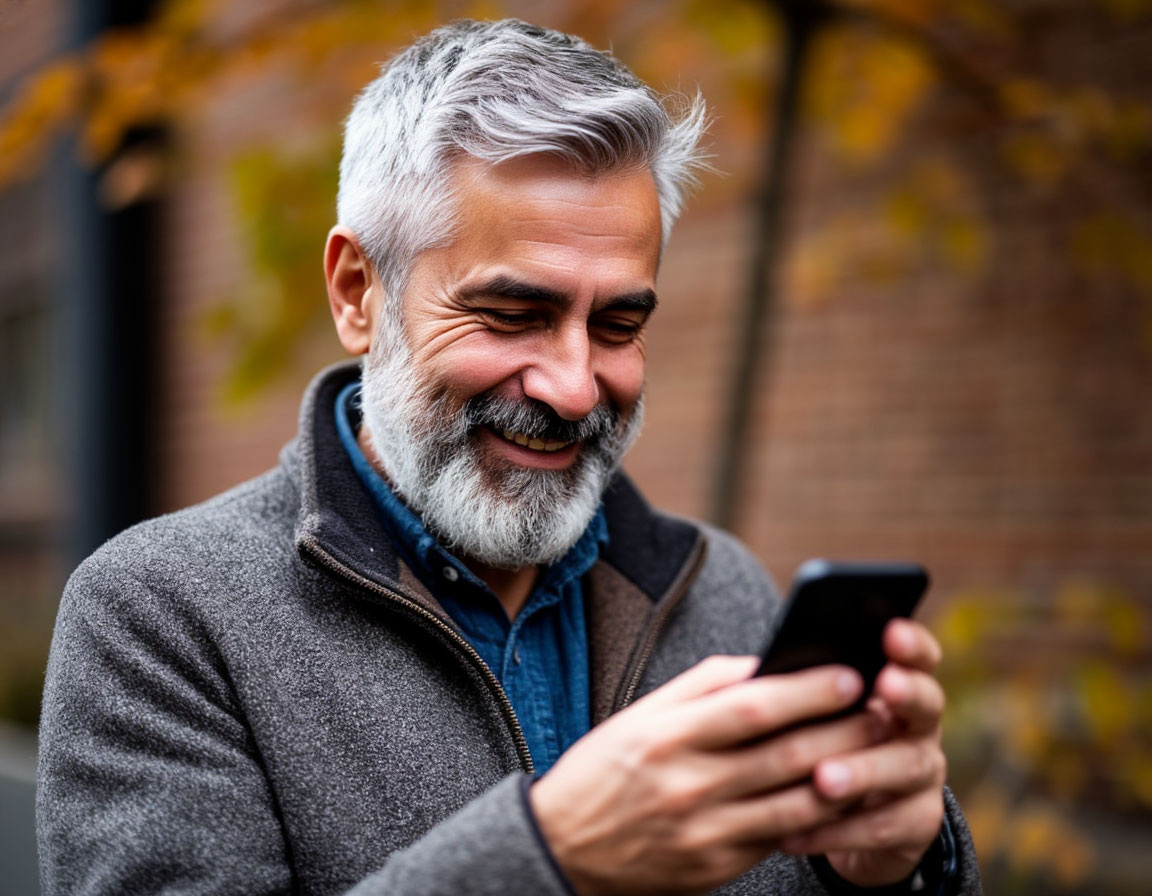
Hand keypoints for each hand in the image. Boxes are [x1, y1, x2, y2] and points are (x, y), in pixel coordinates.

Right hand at [530, 655, 885, 895]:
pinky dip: (816, 815)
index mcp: (667, 736)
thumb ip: (703, 685)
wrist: (564, 847)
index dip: (807, 691)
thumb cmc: (608, 767)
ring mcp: (704, 832)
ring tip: (876, 751)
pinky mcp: (716, 867)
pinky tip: (841, 794)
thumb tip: (767, 663)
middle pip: (786, 755)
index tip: (850, 673)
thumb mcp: (642, 716)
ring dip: (845, 776)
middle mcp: (688, 784)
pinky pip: (780, 838)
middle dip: (844, 731)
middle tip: (885, 710)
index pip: (752, 708)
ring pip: (796, 803)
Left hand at [779, 619, 947, 887]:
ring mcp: (924, 776)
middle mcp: (920, 727)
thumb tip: (765, 666)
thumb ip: (808, 687)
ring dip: (862, 771)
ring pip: (903, 768)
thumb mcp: (819, 712)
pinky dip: (837, 831)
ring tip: (822, 777)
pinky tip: (797, 831)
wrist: (850, 821)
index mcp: (897, 686)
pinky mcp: (917, 825)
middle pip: (926, 705)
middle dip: (906, 692)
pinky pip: (882, 828)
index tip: (891, 630)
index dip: (911, 643)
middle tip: (886, 683)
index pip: (917, 656)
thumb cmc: (821, 742)